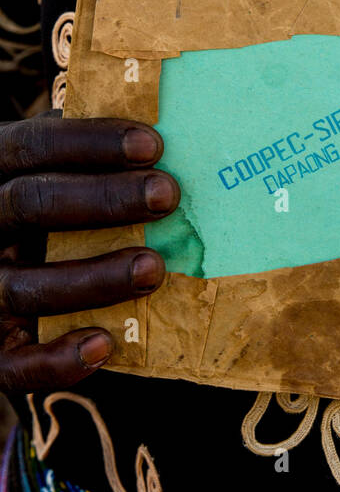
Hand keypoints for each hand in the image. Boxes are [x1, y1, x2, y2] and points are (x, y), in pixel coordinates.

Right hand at [0, 113, 178, 393]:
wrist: (5, 279)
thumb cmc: (50, 216)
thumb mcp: (53, 176)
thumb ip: (89, 158)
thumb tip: (170, 128)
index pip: (32, 147)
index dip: (89, 143)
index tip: (153, 144)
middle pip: (30, 204)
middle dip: (104, 199)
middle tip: (169, 194)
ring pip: (24, 286)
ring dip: (93, 277)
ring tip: (154, 268)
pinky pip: (13, 363)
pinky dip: (55, 359)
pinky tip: (104, 344)